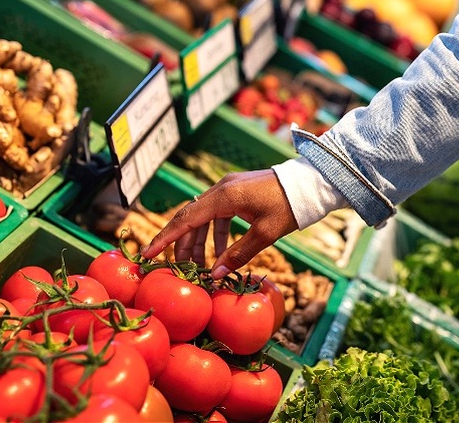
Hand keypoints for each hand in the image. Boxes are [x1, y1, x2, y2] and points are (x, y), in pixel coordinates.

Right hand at [140, 169, 297, 277]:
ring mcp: (229, 188)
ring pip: (203, 217)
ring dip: (199, 241)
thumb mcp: (265, 235)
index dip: (165, 238)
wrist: (310, 184)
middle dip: (182, 245)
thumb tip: (216, 275)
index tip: (148, 254)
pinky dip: (215, 233)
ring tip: (199, 265)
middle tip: (179, 269)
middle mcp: (221, 189)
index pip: (185, 219)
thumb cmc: (289, 207)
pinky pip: (217, 214)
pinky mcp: (237, 191)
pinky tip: (219, 252)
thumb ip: (239, 255)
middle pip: (190, 219)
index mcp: (224, 197)